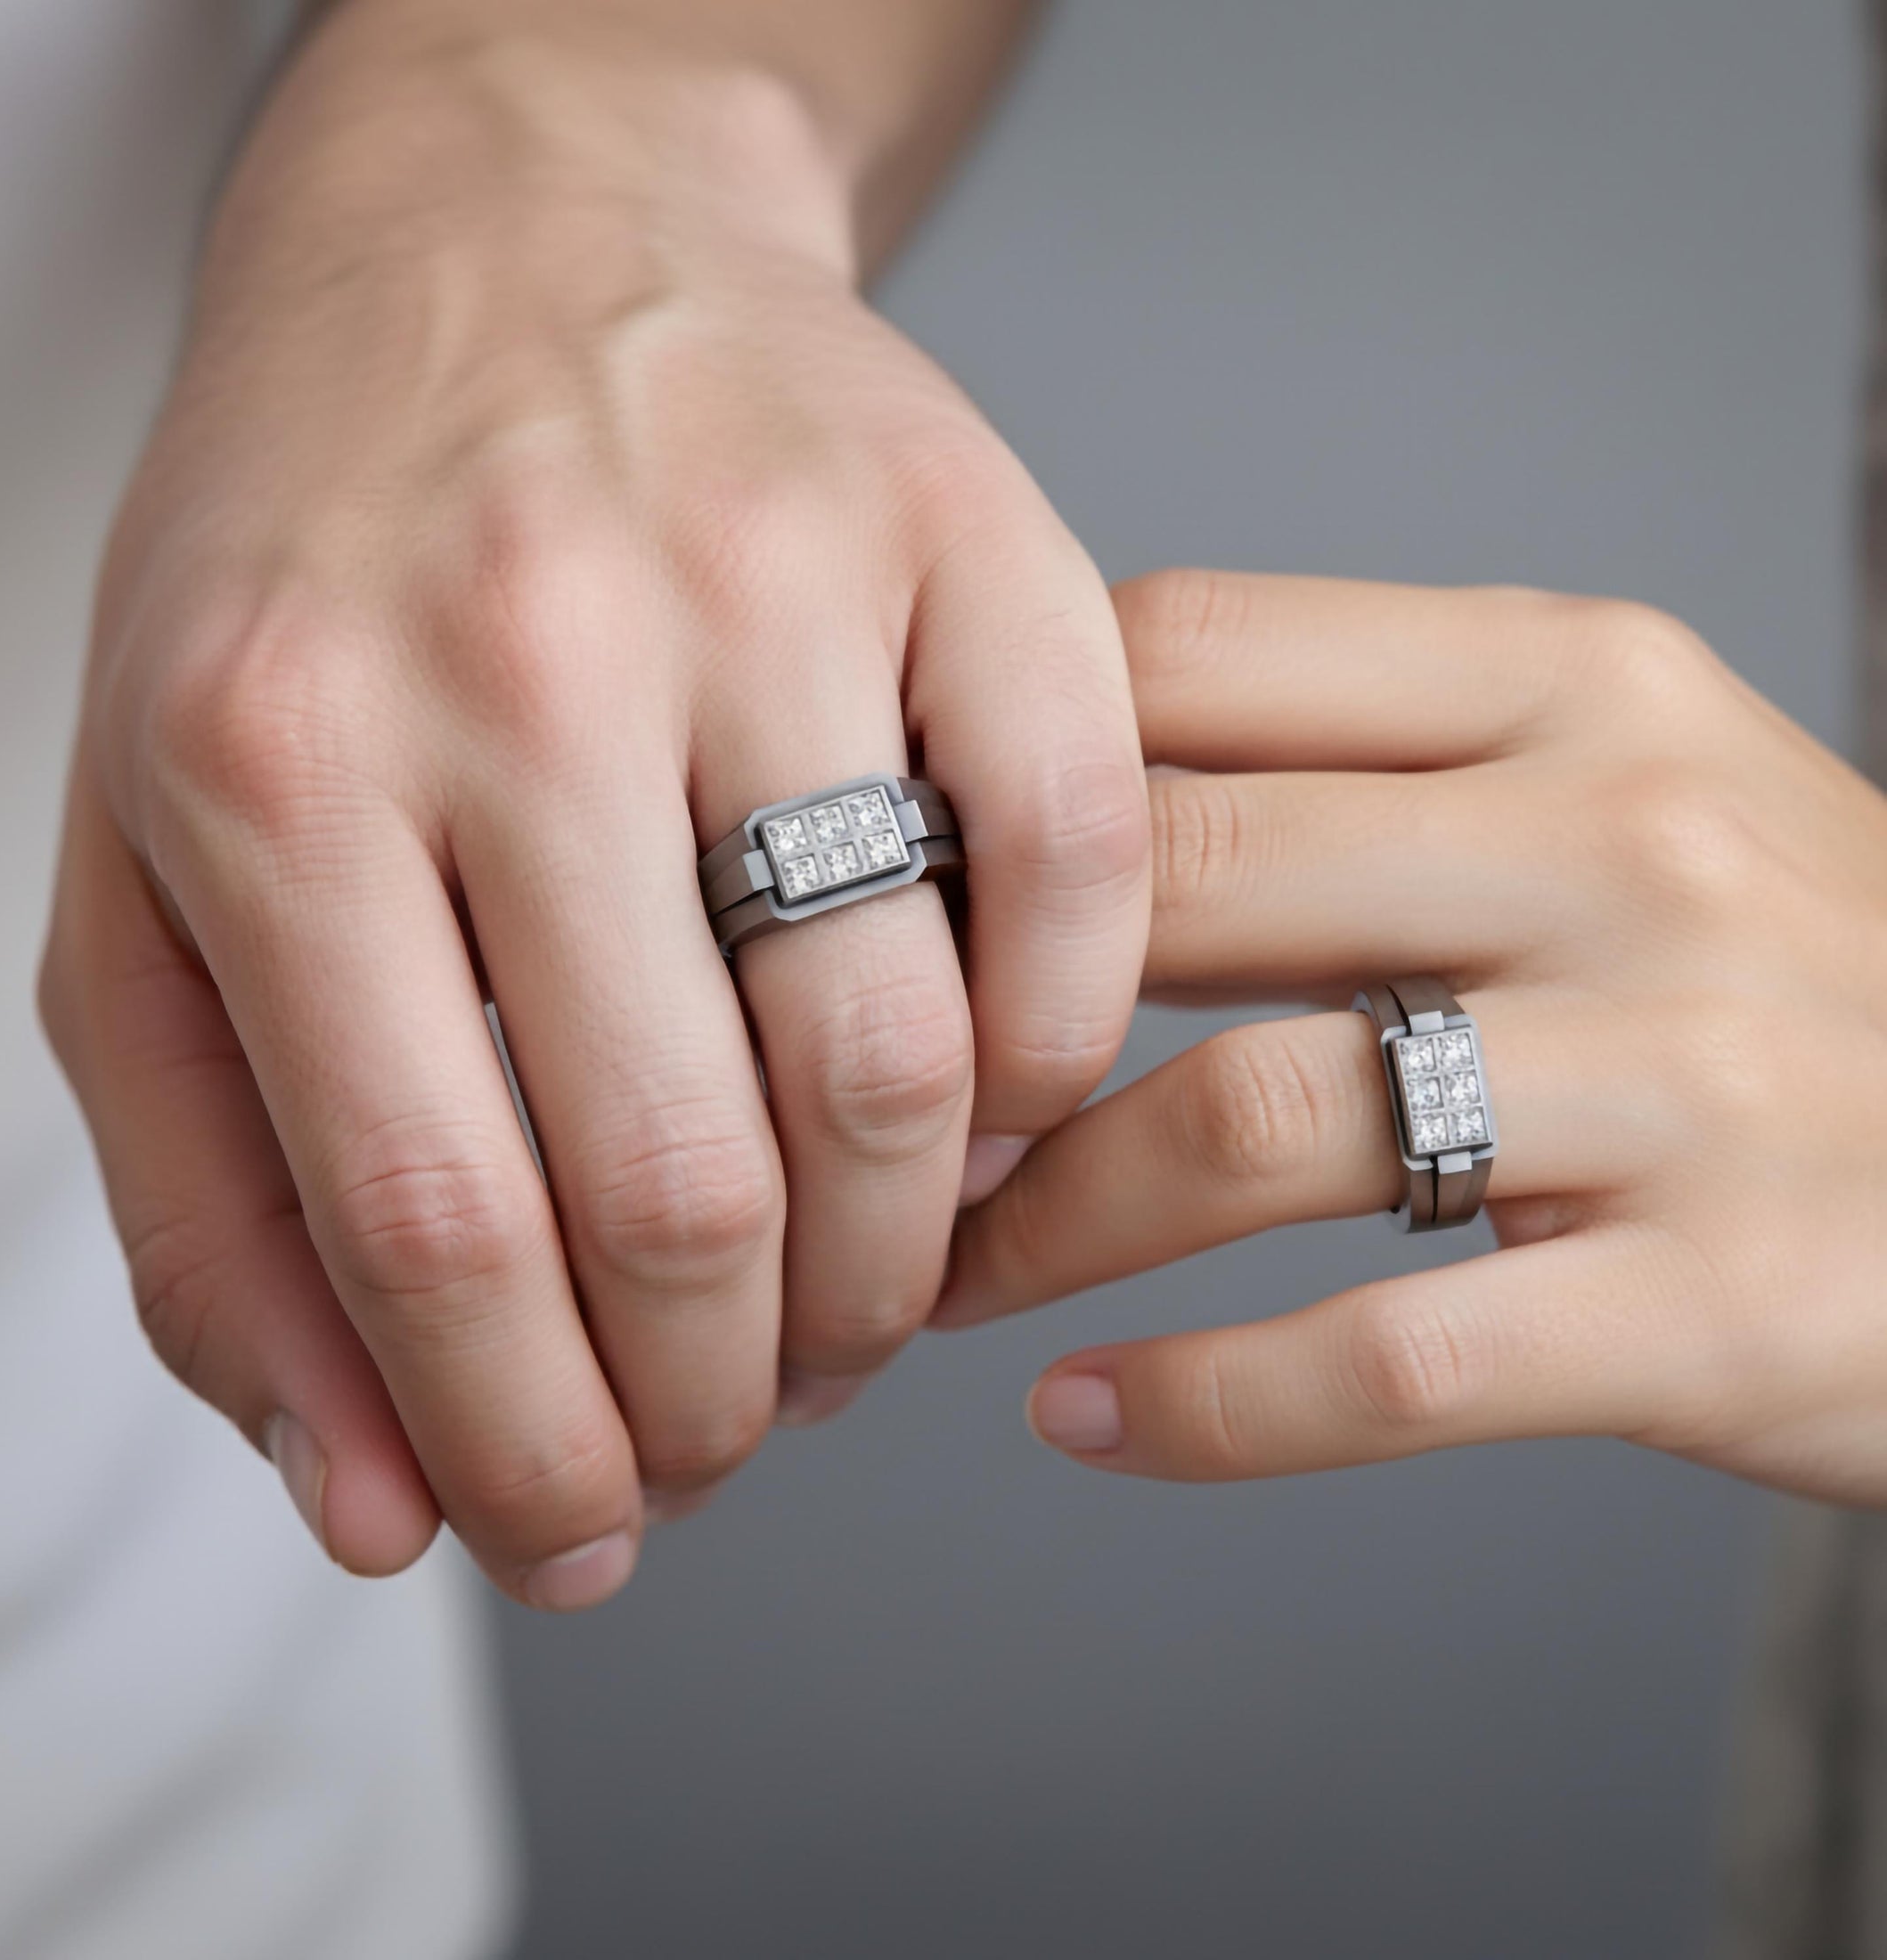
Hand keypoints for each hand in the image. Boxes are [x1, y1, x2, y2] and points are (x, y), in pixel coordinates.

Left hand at [40, 21, 1147, 1607]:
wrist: (510, 229)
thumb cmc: (323, 573)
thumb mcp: (153, 868)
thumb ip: (221, 1209)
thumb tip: (379, 1506)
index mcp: (275, 753)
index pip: (434, 1226)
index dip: (532, 1450)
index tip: (587, 1535)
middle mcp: (527, 650)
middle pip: (686, 1182)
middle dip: (726, 1400)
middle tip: (732, 1432)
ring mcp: (774, 574)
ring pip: (901, 1065)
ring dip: (889, 1277)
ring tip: (849, 1307)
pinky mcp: (975, 531)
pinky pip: (1083, 881)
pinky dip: (1058, 1065)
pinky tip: (982, 1114)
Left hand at [940, 570, 1886, 1503]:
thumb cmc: (1791, 964)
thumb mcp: (1616, 786)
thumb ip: (1366, 769)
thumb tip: (1058, 811)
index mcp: (1570, 679)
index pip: (1182, 654)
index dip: (983, 770)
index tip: (877, 882)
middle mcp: (1625, 838)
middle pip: (1177, 878)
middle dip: (971, 1013)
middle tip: (867, 1103)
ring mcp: (1686, 1068)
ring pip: (1250, 1122)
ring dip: (1041, 1222)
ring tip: (938, 1278)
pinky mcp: (1725, 1297)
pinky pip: (1386, 1357)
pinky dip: (1199, 1407)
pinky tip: (1088, 1423)